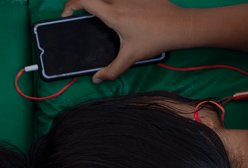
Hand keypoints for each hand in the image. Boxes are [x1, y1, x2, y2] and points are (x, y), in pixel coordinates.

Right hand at [62, 0, 186, 82]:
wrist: (180, 25)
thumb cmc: (155, 40)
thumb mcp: (131, 57)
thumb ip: (112, 70)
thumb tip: (96, 79)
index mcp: (112, 12)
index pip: (83, 0)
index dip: (70, 5)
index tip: (67, 15)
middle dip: (84, 4)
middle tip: (83, 16)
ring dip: (101, 2)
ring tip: (102, 14)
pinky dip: (116, 2)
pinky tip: (126, 13)